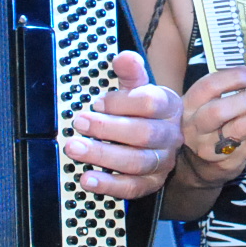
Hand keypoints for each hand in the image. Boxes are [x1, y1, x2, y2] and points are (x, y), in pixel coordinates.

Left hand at [65, 51, 183, 198]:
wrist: (159, 141)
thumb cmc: (142, 112)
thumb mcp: (138, 88)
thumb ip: (131, 73)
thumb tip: (124, 58)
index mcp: (169, 106)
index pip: (151, 102)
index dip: (122, 102)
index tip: (97, 102)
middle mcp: (170, 135)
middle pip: (143, 134)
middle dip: (107, 129)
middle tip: (78, 123)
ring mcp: (163, 162)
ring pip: (136, 162)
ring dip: (103, 156)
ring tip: (74, 148)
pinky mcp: (152, 184)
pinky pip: (133, 188)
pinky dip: (109, 185)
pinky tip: (87, 178)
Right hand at [175, 66, 245, 186]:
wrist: (198, 165)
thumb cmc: (207, 126)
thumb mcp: (205, 106)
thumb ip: (226, 91)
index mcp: (189, 105)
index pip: (207, 86)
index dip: (233, 77)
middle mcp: (195, 127)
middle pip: (219, 111)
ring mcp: (209, 148)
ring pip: (239, 129)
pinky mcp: (226, 162)